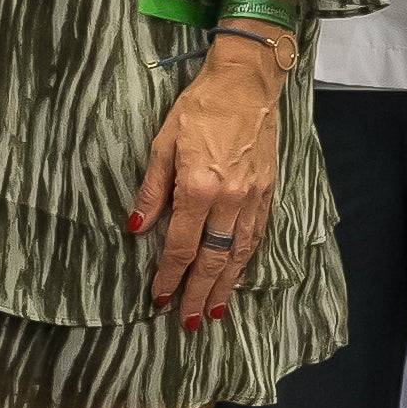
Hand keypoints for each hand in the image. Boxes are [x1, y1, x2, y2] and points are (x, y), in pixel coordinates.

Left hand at [129, 34, 290, 330]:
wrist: (246, 84)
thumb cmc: (198, 109)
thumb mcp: (163, 143)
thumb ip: (152, 189)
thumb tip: (138, 227)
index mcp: (200, 187)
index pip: (182, 246)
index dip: (168, 275)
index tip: (157, 298)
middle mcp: (231, 199)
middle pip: (213, 259)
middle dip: (198, 293)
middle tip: (187, 323)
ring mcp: (254, 198)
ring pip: (239, 254)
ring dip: (225, 286)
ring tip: (212, 312)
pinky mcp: (268, 192)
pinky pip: (255, 236)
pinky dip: (245, 261)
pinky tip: (236, 276)